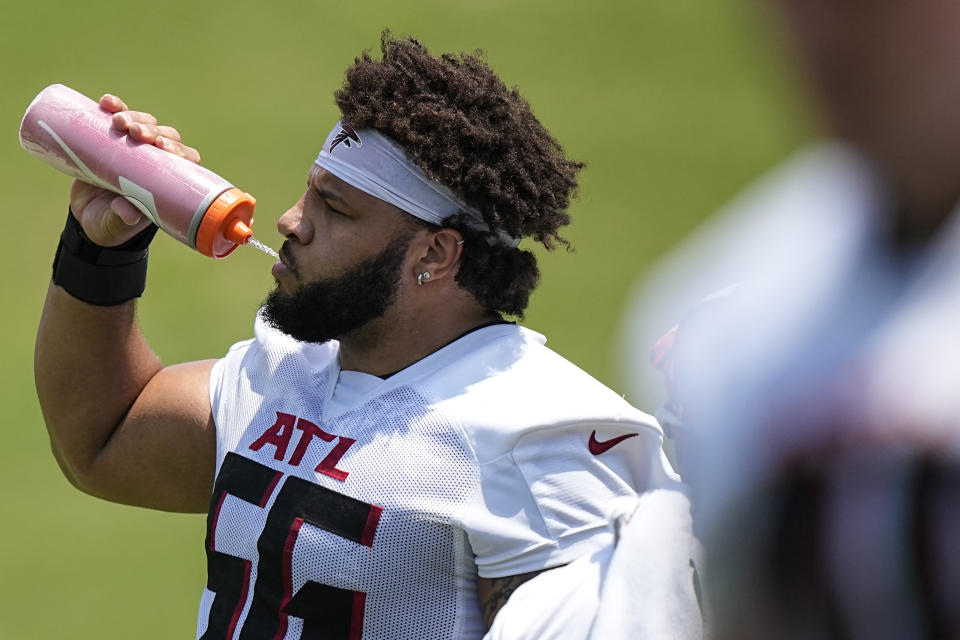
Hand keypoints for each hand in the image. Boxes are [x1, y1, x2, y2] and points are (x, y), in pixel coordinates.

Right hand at [69, 94, 202, 246]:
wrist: (83, 217)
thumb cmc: (109, 224)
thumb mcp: (115, 225)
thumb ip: (122, 219)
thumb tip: (129, 213)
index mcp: (165, 181)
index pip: (184, 160)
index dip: (178, 150)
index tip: (162, 147)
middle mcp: (154, 161)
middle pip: (164, 136)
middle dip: (152, 130)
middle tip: (136, 132)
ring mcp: (133, 148)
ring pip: (144, 123)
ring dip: (135, 117)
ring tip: (118, 121)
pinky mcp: (111, 138)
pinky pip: (117, 117)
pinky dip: (114, 107)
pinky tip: (107, 102)